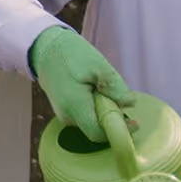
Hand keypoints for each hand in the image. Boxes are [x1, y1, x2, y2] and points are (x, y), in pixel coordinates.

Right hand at [29, 26, 134, 142]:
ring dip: (103, 112)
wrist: (46, 48)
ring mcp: (63, 115)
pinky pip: (84, 116)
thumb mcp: (98, 66)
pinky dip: (94, 108)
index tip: (134, 122)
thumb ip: (115, 86)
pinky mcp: (63, 111)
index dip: (118, 130)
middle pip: (96, 129)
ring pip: (91, 123)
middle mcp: (66, 116)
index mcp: (74, 106)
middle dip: (112, 119)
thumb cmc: (71, 55)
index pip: (98, 133)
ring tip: (103, 90)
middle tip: (118, 98)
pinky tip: (94, 91)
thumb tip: (130, 104)